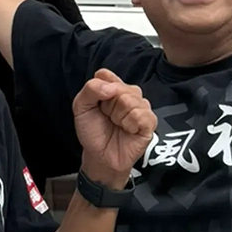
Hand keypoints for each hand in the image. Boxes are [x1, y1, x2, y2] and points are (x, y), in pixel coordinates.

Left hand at [73, 69, 155, 189]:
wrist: (100, 156)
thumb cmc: (93, 131)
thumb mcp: (81, 108)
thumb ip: (90, 89)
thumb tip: (111, 87)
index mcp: (112, 86)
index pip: (105, 75)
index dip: (98, 91)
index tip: (96, 105)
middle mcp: (129, 93)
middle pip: (119, 88)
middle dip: (108, 106)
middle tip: (107, 118)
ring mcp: (141, 106)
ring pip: (130, 101)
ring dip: (119, 117)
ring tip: (117, 125)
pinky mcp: (150, 121)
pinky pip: (141, 115)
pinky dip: (130, 125)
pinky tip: (128, 130)